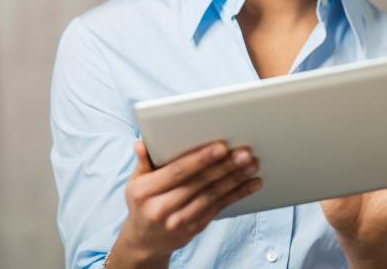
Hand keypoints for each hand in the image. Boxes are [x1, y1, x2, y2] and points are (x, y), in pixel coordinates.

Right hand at [114, 139, 262, 261]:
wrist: (144, 242)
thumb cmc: (142, 203)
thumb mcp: (135, 182)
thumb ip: (143, 162)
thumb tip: (142, 144)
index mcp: (146, 191)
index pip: (178, 171)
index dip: (201, 159)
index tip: (221, 147)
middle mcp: (162, 208)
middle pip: (199, 183)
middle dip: (225, 166)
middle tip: (244, 153)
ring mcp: (180, 220)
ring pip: (213, 196)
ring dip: (236, 179)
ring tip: (252, 165)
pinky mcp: (195, 228)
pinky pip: (219, 208)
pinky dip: (237, 194)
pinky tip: (251, 183)